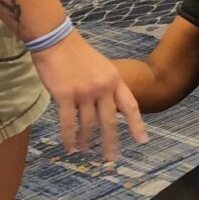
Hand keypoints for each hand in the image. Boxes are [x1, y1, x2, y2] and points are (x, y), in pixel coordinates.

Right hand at [30, 31, 147, 161]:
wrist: (56, 40)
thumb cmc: (77, 54)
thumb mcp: (102, 67)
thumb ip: (108, 86)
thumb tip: (112, 107)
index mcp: (114, 80)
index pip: (130, 106)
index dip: (137, 125)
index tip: (142, 141)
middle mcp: (102, 88)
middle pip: (110, 121)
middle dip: (111, 142)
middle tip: (111, 159)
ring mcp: (84, 93)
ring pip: (88, 125)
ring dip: (86, 141)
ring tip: (86, 152)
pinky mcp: (65, 96)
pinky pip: (69, 123)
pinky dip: (70, 138)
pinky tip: (70, 148)